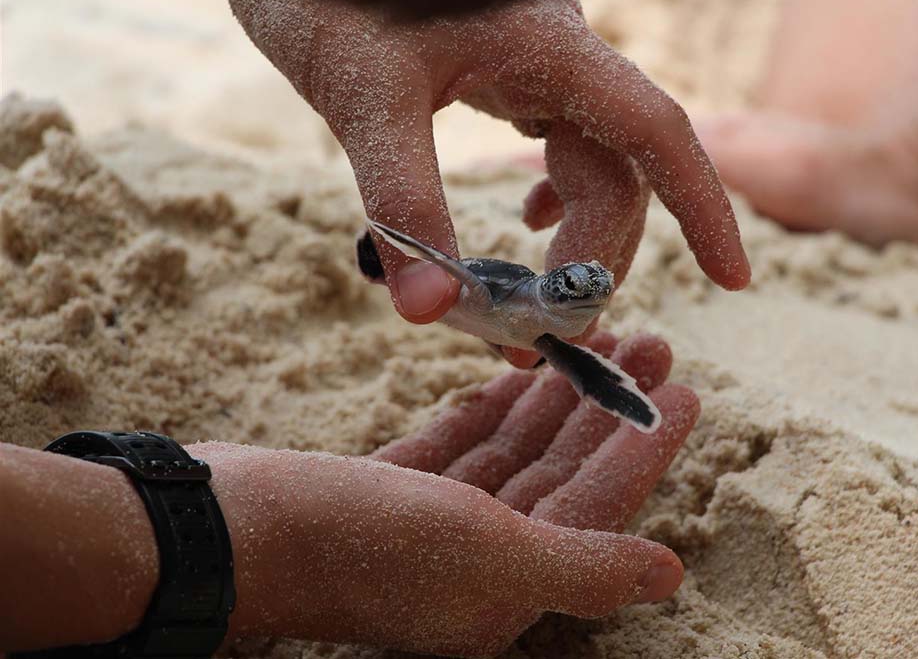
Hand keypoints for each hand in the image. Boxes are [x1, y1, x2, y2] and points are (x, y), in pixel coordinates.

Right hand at [191, 332, 697, 657]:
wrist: (227, 532)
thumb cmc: (360, 546)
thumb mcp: (488, 560)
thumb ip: (582, 566)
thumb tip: (669, 574)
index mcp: (509, 586)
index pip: (597, 505)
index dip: (643, 448)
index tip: (682, 389)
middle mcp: (473, 564)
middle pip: (559, 474)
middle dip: (605, 410)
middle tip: (648, 344)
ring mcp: (424, 528)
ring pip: (510, 455)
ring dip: (553, 399)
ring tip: (594, 340)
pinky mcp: (384, 494)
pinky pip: (454, 449)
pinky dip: (486, 412)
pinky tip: (515, 375)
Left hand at [212, 0, 749, 345]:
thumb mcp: (364, 100)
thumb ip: (402, 204)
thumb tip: (427, 314)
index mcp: (549, 47)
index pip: (657, 132)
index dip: (703, 206)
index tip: (733, 279)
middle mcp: (560, 56)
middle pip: (617, 172)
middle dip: (592, 262)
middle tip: (546, 336)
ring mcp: (536, 65)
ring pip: (590, 167)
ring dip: (570, 242)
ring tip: (531, 305)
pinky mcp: (507, 73)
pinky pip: (559, 143)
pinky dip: (552, 198)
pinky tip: (527, 220)